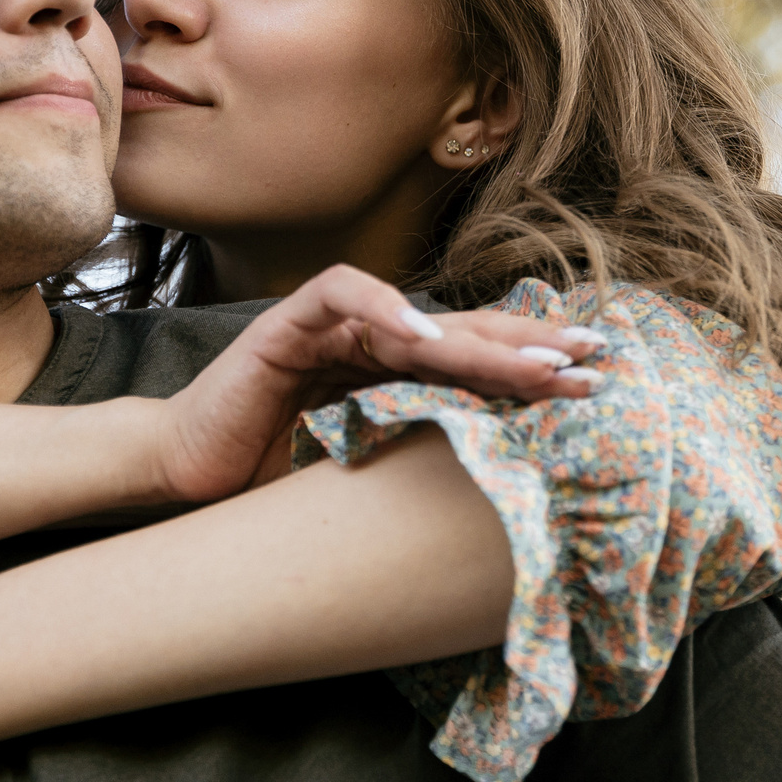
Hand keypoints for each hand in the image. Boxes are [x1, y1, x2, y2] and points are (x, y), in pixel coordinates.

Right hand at [153, 264, 604, 503]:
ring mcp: (331, 328)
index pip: (475, 360)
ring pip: (417, 313)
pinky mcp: (284, 326)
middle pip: (463, 331)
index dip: (531, 366)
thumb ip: (423, 456)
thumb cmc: (274, 483)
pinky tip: (423, 333)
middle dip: (529, 345)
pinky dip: (381, 307)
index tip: (593, 382)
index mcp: (396, 376)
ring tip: (534, 362)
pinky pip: (340, 295)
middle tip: (590, 361)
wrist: (187, 481)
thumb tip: (508, 486)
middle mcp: (372, 342)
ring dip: (477, 337)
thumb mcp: (369, 474)